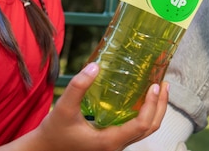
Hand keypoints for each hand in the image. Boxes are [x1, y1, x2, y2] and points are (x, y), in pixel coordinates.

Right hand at [0, 63, 168, 150]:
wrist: (44, 150)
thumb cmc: (54, 132)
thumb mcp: (63, 108)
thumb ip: (78, 87)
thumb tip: (95, 66)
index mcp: (110, 141)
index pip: (142, 125)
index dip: (152, 105)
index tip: (155, 86)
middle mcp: (117, 145)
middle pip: (150, 127)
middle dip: (160, 105)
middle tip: (164, 84)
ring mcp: (117, 145)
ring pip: (145, 130)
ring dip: (155, 109)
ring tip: (159, 88)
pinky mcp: (113, 141)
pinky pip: (136, 128)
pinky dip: (145, 113)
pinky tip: (142, 98)